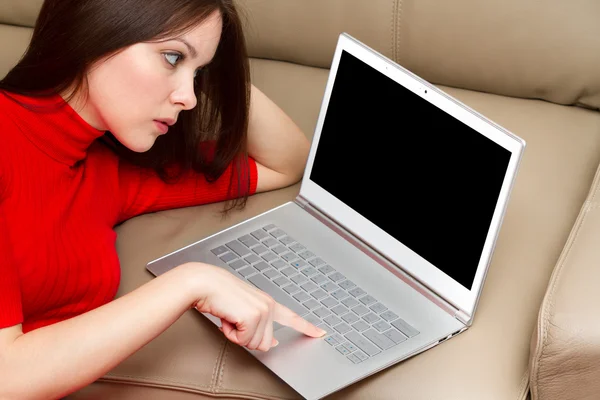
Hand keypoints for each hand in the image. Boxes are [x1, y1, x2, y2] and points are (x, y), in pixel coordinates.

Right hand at [191, 263, 326, 350]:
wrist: (205, 283)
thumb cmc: (218, 295)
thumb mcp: (243, 311)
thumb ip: (260, 326)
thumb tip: (272, 343)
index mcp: (268, 303)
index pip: (292, 317)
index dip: (307, 327)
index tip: (320, 333)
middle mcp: (269, 305)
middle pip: (266, 343)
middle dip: (246, 337)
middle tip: (234, 320)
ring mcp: (263, 310)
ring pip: (255, 344)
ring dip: (238, 335)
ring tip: (230, 317)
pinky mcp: (253, 316)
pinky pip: (244, 341)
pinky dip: (231, 334)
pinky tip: (227, 318)